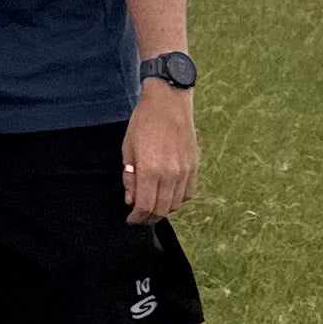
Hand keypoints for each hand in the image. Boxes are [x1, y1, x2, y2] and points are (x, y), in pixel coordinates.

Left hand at [123, 85, 196, 224]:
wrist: (168, 103)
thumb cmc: (144, 123)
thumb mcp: (128, 149)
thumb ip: (129, 177)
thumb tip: (131, 199)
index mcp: (150, 170)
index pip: (144, 206)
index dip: (136, 217)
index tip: (131, 219)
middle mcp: (170, 174)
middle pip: (161, 209)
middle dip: (148, 218)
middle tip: (140, 217)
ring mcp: (185, 171)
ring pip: (176, 204)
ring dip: (163, 210)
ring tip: (152, 207)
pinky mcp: (194, 167)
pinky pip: (188, 193)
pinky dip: (177, 200)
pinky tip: (167, 196)